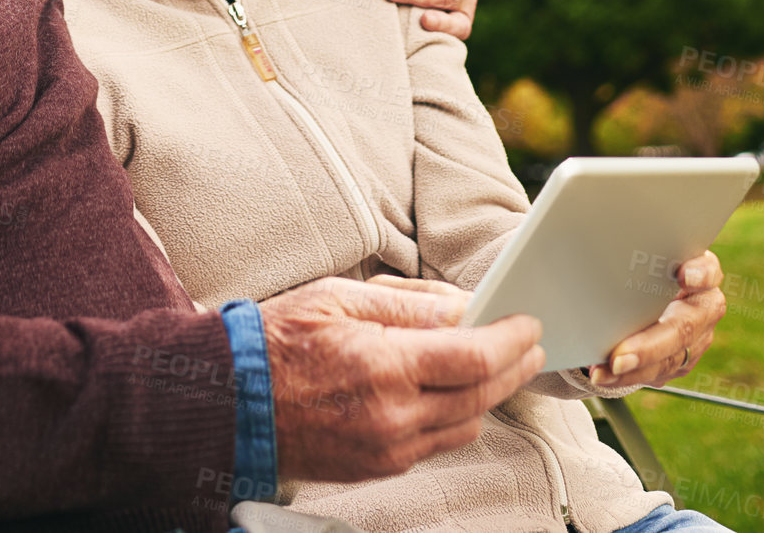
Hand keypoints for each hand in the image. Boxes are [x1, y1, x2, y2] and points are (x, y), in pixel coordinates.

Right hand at [259, 276, 542, 483]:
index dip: (511, 339)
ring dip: (490, 393)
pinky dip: (458, 414)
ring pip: (466, 424)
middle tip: (531, 342)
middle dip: (514, 366)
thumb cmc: (279, 340)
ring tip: (499, 362)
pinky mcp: (380, 467)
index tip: (528, 322)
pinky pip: (437, 443)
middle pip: (481, 395)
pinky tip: (458, 390)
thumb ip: (407, 304)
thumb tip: (462, 306)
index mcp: (384, 365)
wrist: (232, 403)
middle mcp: (393, 416)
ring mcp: (388, 448)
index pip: (474, 358)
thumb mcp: (340, 297)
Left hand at [587, 251, 725, 388]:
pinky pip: (655, 373)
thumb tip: (592, 220)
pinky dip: (626, 377)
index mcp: (700, 270)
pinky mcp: (679, 360)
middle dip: (649, 345)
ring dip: (633, 369)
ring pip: (668, 359)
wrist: (645, 285)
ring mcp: (696, 337)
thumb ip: (634, 242)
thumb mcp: (642, 246)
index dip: (699, 274)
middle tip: (618, 355)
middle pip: (683, 328)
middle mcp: (703, 306)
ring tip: (602, 370)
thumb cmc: (640, 257)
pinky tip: (602, 375)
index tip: (682, 274)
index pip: (709, 271)